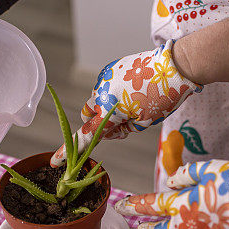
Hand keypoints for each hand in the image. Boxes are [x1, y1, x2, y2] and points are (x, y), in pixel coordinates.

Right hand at [50, 40, 202, 166]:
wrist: (175, 66)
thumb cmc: (162, 98)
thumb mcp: (142, 122)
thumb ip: (120, 129)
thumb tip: (111, 127)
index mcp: (107, 109)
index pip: (85, 134)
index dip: (67, 150)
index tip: (54, 162)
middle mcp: (100, 92)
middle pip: (90, 114)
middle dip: (102, 121)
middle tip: (127, 121)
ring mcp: (105, 77)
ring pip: (99, 100)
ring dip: (110, 105)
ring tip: (137, 101)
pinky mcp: (112, 68)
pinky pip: (107, 86)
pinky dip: (116, 92)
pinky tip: (136, 89)